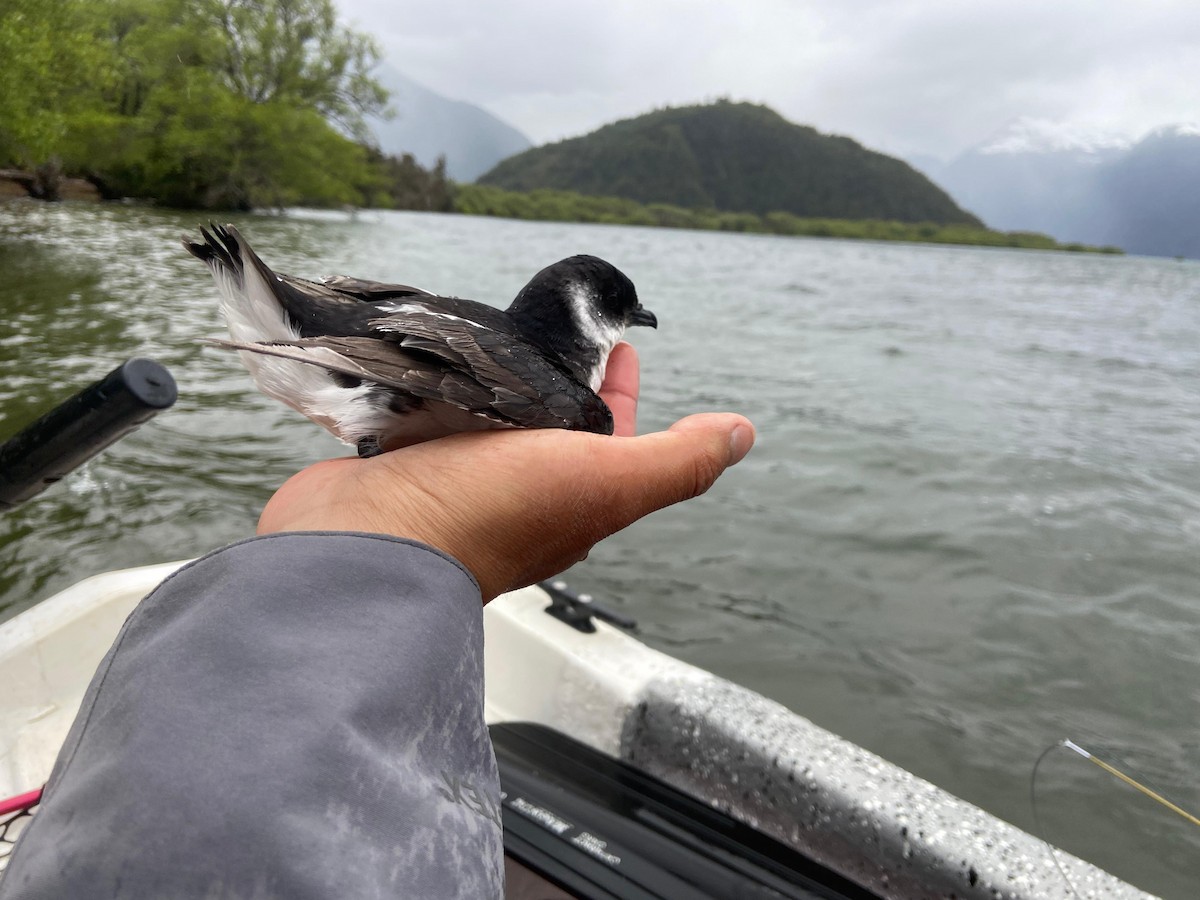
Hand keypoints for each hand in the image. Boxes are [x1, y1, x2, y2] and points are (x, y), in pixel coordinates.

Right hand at [258, 343, 754, 601]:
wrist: (366, 544)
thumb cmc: (487, 514)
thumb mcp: (605, 480)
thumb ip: (675, 461)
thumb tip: (741, 435)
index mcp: (569, 495)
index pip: (612, 433)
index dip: (624, 390)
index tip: (621, 342)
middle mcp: (517, 491)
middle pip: (550, 423)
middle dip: (561, 374)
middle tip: (558, 323)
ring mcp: (458, 478)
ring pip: (490, 416)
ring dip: (498, 377)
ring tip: (499, 328)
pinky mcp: (406, 462)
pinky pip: (432, 416)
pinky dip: (442, 388)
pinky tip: (438, 360)